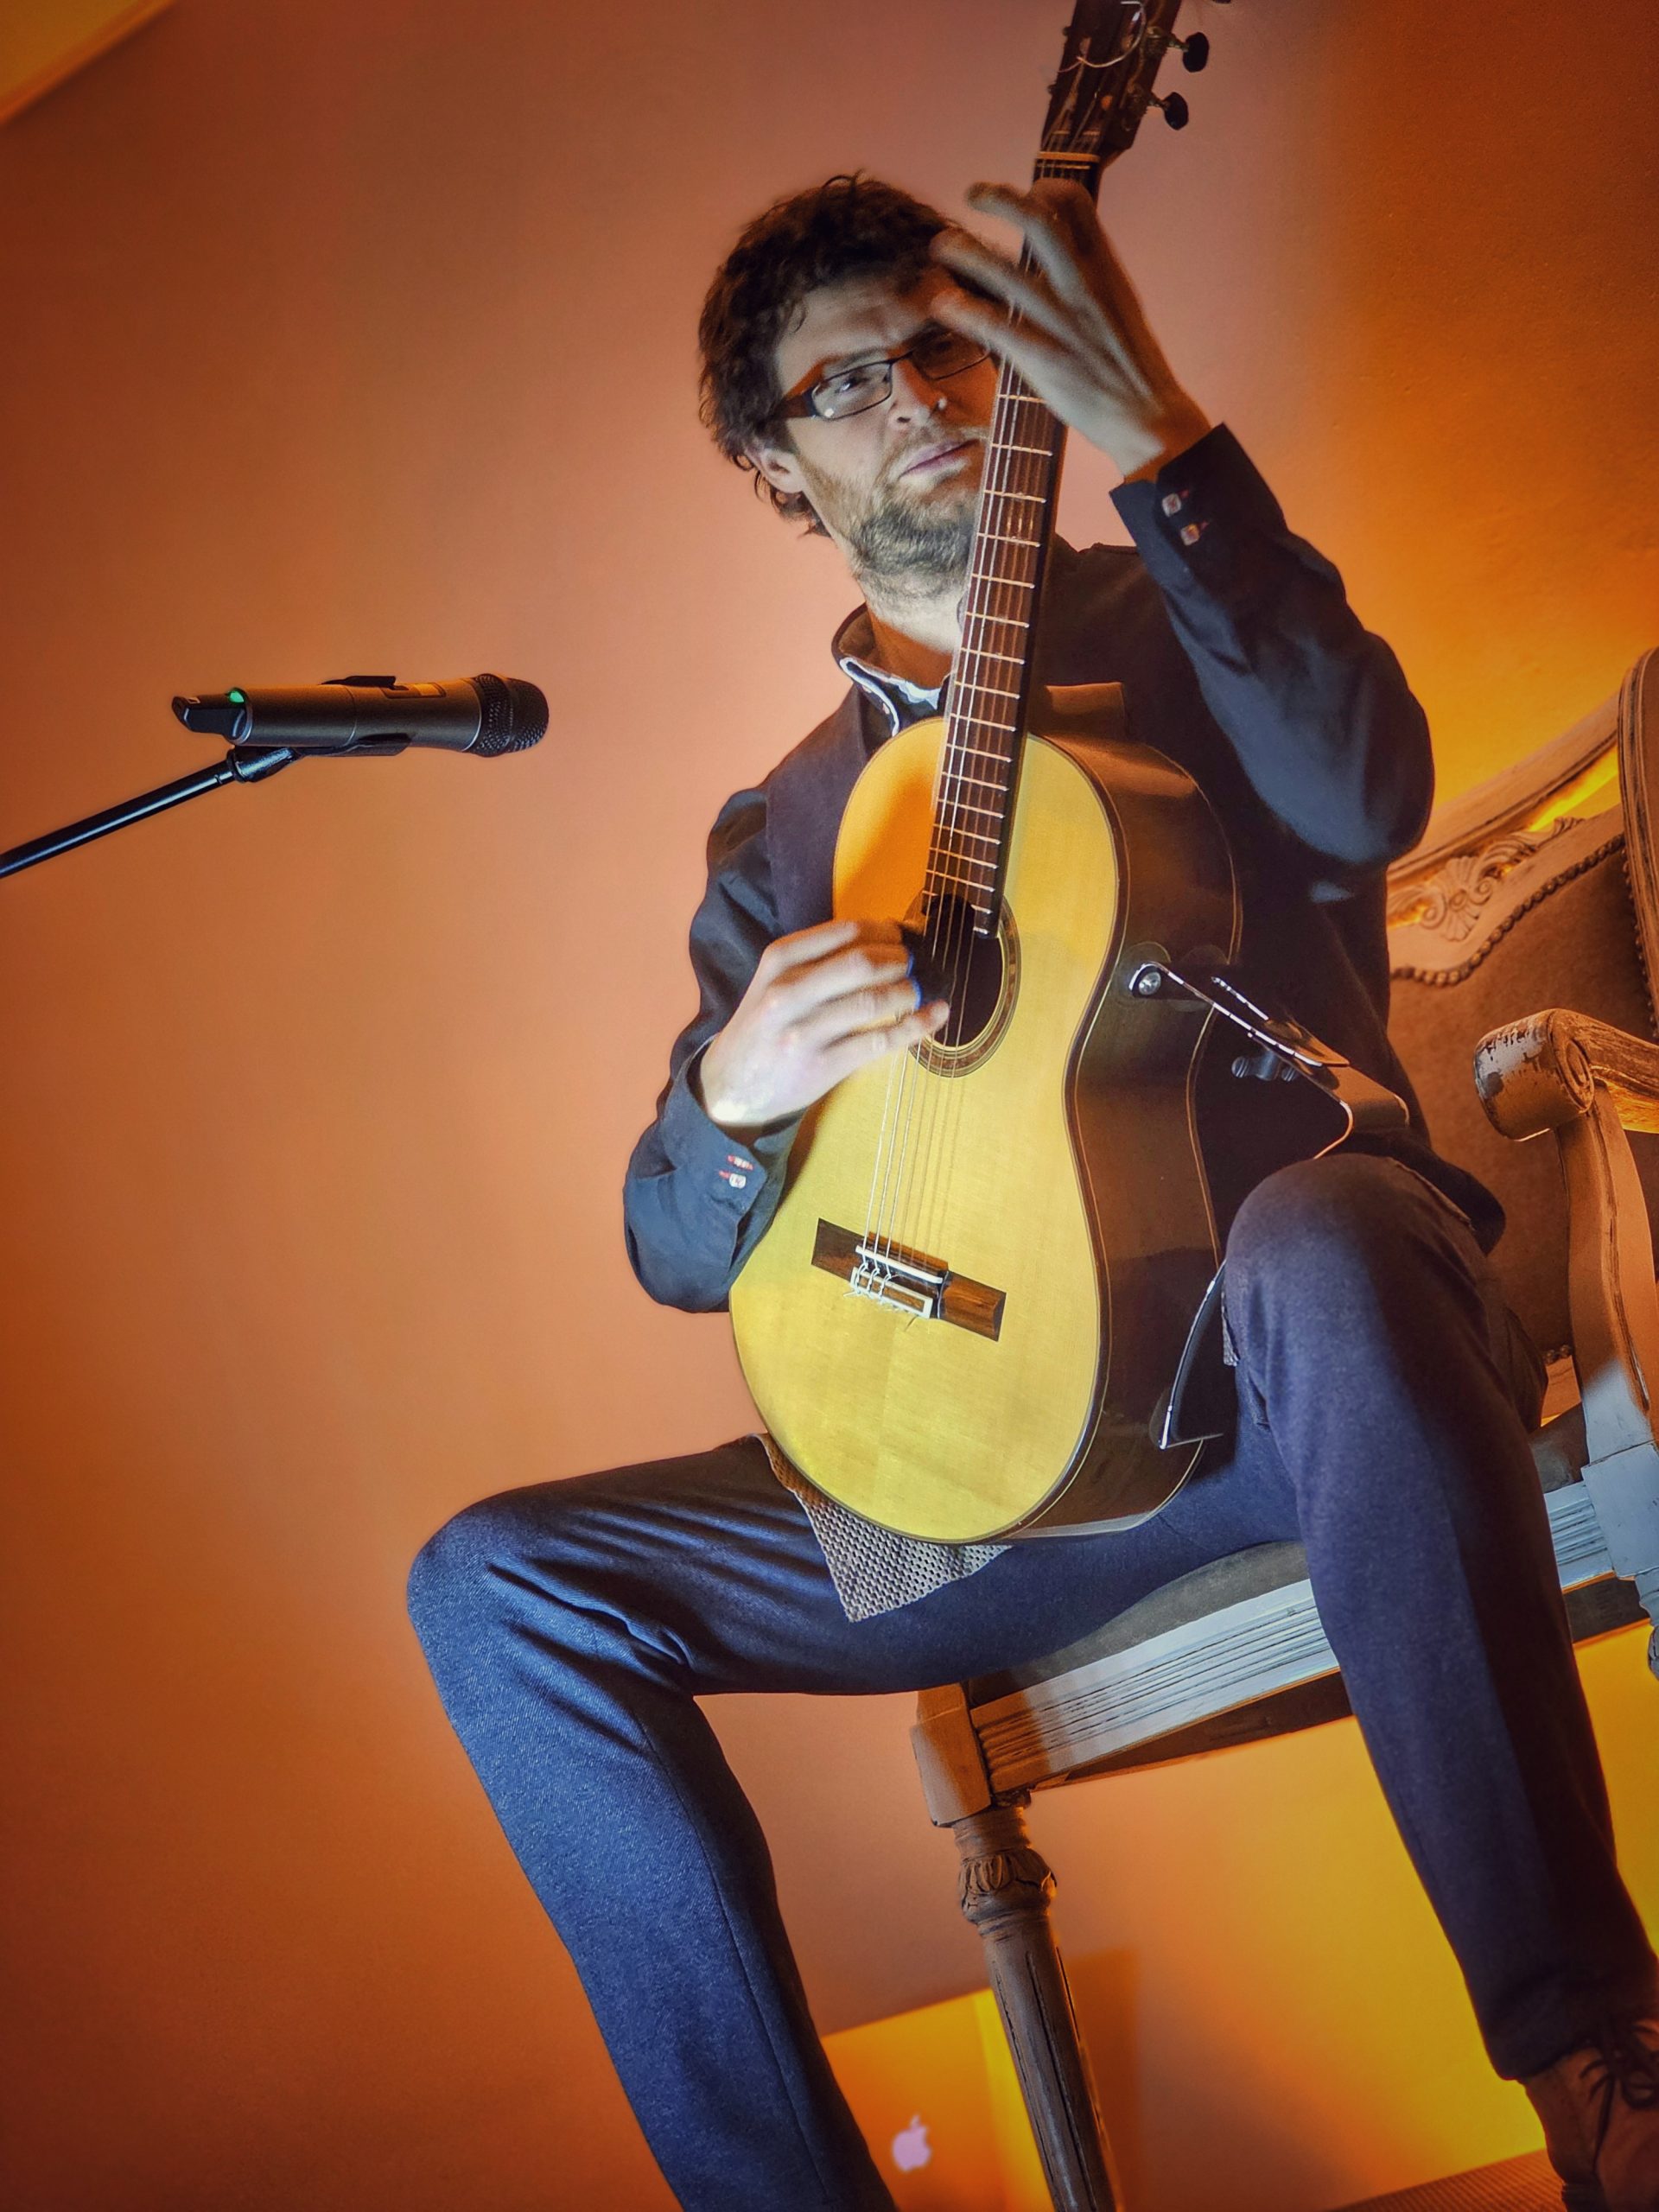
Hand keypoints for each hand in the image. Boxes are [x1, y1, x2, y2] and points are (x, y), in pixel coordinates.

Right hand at [697, 918, 948, 1136]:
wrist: (728, 1086)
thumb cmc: (762, 1028)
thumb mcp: (773, 981)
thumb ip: (816, 960)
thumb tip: (884, 940)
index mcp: (780, 961)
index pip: (845, 932)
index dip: (884, 930)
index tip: (903, 935)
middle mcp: (789, 992)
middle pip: (861, 963)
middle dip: (899, 959)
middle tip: (915, 963)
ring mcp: (805, 1031)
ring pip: (873, 1001)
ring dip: (909, 991)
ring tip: (920, 989)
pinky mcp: (823, 1065)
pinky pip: (880, 1040)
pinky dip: (916, 1026)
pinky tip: (935, 1015)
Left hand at [930, 180, 1210, 482]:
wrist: (1147, 416)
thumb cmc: (1131, 366)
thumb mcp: (1120, 305)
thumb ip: (1091, 275)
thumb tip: (1062, 256)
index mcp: (1105, 269)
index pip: (1077, 203)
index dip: (1045, 188)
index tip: (1023, 193)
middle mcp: (1082, 286)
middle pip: (1039, 221)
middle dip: (1000, 199)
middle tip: (972, 193)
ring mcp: (1060, 321)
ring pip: (1005, 272)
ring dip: (966, 253)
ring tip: (942, 246)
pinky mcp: (1042, 358)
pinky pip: (993, 325)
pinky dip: (962, 309)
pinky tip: (943, 303)